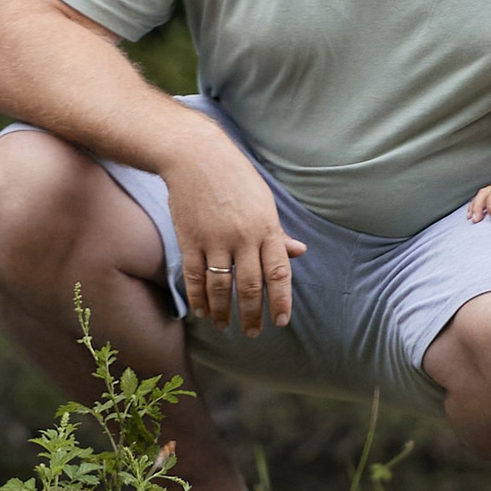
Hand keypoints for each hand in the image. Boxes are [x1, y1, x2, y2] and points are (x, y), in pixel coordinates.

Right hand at [161, 120, 304, 332]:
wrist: (196, 156)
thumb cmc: (235, 177)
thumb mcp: (263, 201)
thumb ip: (278, 232)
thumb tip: (300, 252)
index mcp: (266, 227)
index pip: (279, 273)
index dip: (281, 301)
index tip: (281, 322)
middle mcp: (243, 236)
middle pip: (250, 286)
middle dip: (252, 315)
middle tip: (252, 334)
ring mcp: (215, 239)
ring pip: (221, 287)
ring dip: (222, 311)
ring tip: (223, 326)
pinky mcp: (190, 239)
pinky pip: (194, 277)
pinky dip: (198, 297)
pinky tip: (201, 310)